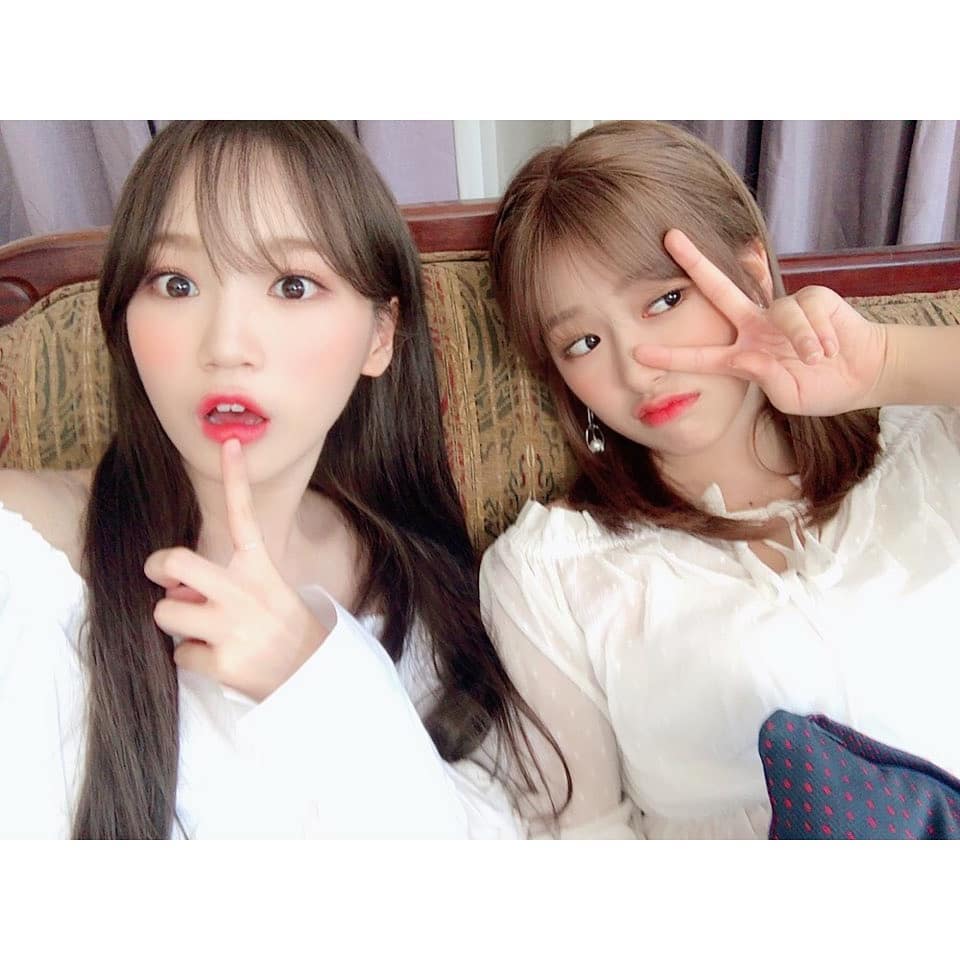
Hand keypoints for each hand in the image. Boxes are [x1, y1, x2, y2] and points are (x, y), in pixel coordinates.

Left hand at [145, 438, 327, 700]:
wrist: (312, 674)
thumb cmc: (280, 626)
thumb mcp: (266, 591)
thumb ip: (222, 580)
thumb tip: (175, 589)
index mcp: (259, 568)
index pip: (243, 516)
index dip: (235, 478)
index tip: (229, 443)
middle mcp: (244, 591)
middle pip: (175, 561)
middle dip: (158, 569)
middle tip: (166, 580)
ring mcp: (232, 626)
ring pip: (165, 613)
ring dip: (176, 623)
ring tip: (205, 632)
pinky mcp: (222, 661)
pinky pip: (180, 654)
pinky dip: (192, 659)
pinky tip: (220, 660)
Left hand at [632, 230, 889, 416]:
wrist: (864, 374)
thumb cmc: (821, 387)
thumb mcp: (789, 395)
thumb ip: (766, 380)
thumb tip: (753, 357)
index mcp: (743, 355)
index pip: (701, 355)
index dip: (671, 355)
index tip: (638, 352)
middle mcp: (756, 327)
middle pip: (720, 290)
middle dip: (696, 263)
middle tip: (670, 237)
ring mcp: (781, 310)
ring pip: (780, 316)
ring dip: (802, 342)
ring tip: (819, 359)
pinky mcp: (812, 297)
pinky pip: (806, 313)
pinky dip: (819, 334)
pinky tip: (830, 346)